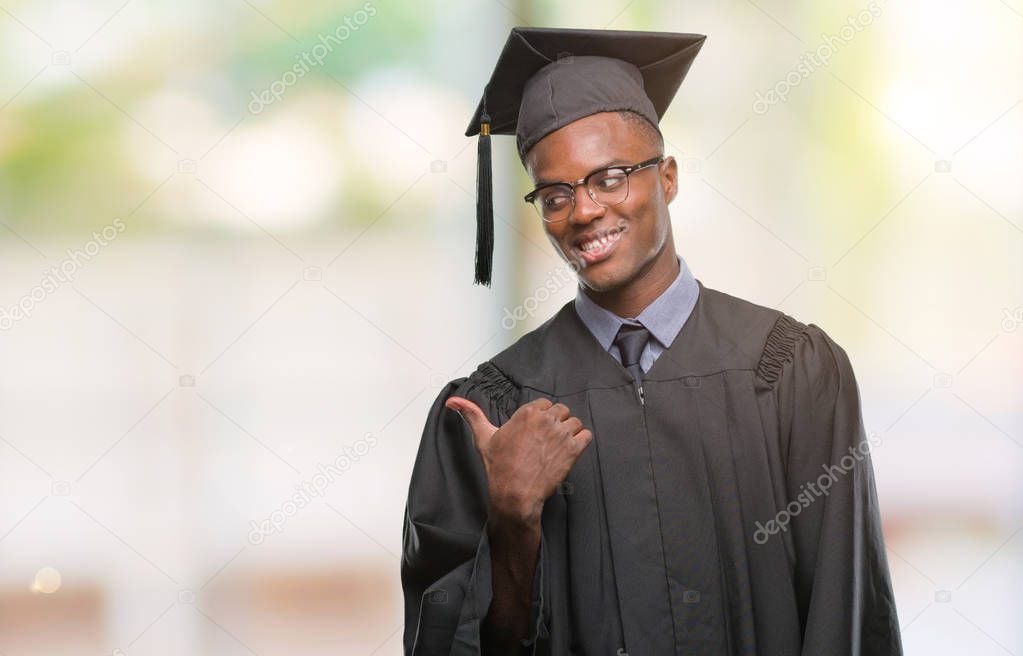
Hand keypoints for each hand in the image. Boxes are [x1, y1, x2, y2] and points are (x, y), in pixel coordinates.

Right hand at [445, 396, 592, 523]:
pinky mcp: (573, 450)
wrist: (514, 493)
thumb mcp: (483, 437)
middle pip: (562, 411)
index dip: (542, 418)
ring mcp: (561, 434)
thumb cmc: (499, 467)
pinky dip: (582, 441)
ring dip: (570, 432)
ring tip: (558, 447)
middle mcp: (546, 420)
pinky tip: (569, 451)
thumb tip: (453, 401)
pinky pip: (587, 435)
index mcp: (527, 413)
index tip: (536, 432)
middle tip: (547, 441)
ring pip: (575, 422)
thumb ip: (471, 415)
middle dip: (556, 423)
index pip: (545, 404)